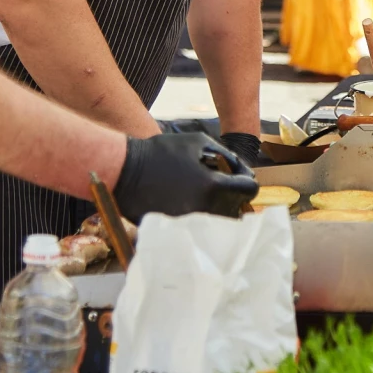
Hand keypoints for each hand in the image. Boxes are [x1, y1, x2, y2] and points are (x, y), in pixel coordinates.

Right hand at [113, 131, 257, 221]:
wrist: (124, 171)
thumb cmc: (162, 151)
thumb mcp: (198, 142)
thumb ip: (226, 155)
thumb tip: (243, 171)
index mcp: (213, 187)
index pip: (248, 190)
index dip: (247, 180)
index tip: (239, 176)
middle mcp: (204, 210)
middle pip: (236, 209)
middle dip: (233, 196)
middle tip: (222, 184)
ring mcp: (189, 223)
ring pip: (219, 221)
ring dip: (219, 208)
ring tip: (205, 194)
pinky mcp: (175, 230)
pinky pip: (198, 227)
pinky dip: (200, 217)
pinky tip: (189, 202)